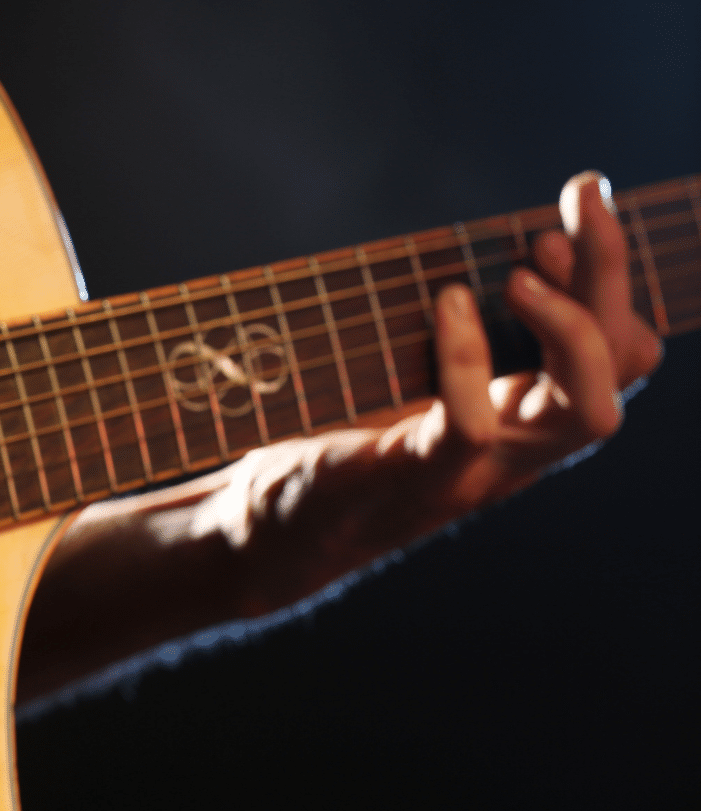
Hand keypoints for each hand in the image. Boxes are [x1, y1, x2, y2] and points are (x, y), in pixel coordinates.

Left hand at [19, 171, 663, 702]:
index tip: (573, 209)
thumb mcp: (401, 376)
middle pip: (622, 366)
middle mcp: (520, 447)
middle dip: (610, 272)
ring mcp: (476, 470)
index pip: (623, 351)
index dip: (614, 277)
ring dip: (570, 328)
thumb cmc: (332, 442)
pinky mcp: (418, 478)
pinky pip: (472, 425)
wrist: (266, 531)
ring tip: (519, 271)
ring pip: (586, 412)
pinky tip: (444, 305)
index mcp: (524, 416)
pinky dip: (467, 358)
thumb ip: (447, 335)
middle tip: (581, 199)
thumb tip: (468, 253)